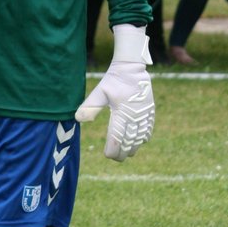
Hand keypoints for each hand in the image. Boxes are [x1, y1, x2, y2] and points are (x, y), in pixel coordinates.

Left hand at [75, 24, 153, 160]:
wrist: (132, 69)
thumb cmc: (113, 81)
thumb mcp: (100, 92)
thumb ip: (89, 107)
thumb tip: (77, 119)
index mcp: (122, 113)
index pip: (117, 139)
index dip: (112, 150)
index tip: (107, 154)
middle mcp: (135, 117)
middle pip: (129, 144)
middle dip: (121, 153)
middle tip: (114, 156)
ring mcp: (144, 116)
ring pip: (140, 140)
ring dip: (132, 148)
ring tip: (123, 152)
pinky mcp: (150, 113)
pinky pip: (148, 132)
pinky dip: (141, 140)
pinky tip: (136, 142)